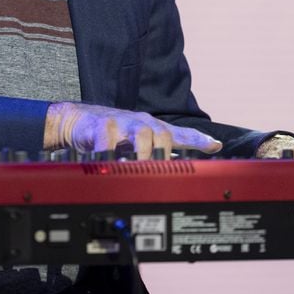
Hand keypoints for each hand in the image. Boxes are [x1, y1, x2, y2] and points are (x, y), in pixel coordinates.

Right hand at [44, 101, 221, 158]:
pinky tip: (112, 164)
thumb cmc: (112, 134)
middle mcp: (141, 123)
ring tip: (139, 171)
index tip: (214, 145)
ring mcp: (123, 123)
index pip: (180, 133)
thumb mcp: (137, 145)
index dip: (198, 140)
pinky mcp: (102, 126)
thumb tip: (181, 172)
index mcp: (153, 129)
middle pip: (164, 133)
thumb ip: (158, 156)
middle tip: (164, 173)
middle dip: (166, 154)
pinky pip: (111, 141)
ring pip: (142, 134)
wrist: (78, 121)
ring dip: (143, 155)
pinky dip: (113, 155)